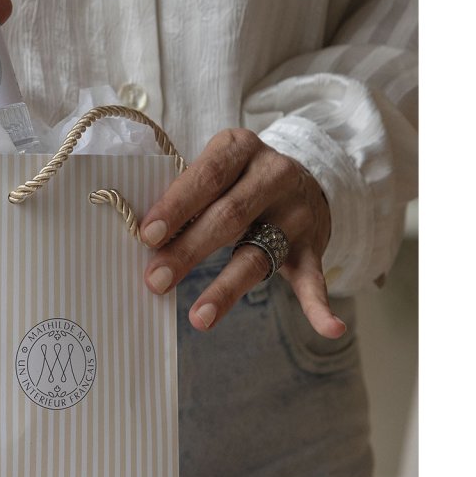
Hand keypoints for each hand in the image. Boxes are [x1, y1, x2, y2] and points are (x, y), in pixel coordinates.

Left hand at [139, 128, 345, 338]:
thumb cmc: (236, 178)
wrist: (303, 177)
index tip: (147, 235)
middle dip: (188, 251)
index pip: (206, 176)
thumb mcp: (215, 169)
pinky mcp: (312, 247)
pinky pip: (315, 279)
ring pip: (257, 254)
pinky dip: (320, 305)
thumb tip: (147, 241)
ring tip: (199, 318)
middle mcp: (273, 175)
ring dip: (226, 289)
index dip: (176, 206)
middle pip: (228, 217)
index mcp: (240, 148)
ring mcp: (296, 213)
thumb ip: (187, 196)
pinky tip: (329, 328)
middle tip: (156, 280)